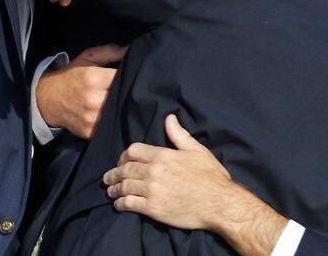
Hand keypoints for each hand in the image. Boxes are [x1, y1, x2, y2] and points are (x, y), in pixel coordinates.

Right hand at [36, 43, 125, 138]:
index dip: (130, 76)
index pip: (123, 78)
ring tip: (118, 100)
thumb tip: (132, 49)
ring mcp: (90, 118)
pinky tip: (109, 112)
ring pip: (118, 112)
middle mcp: (92, 100)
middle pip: (123, 97)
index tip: (132, 75)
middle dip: (126, 91)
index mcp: (93, 79)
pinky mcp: (89, 131)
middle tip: (126, 88)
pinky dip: (112, 119)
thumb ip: (110, 51)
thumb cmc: (71, 76)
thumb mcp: (88, 58)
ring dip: (120, 106)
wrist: (47, 99)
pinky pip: (109, 126)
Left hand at [104, 114, 286, 255]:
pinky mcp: (153, 209)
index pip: (133, 151)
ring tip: (111, 191)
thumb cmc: (211, 177)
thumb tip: (169, 118)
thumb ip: (180, 135)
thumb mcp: (197, 151)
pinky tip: (119, 204)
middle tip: (108, 178)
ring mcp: (152, 191)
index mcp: (163, 156)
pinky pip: (129, 204)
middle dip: (114, 173)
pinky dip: (120, 204)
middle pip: (125, 169)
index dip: (124, 156)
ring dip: (114, 189)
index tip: (121, 161)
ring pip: (124, 187)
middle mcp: (154, 172)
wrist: (220, 204)